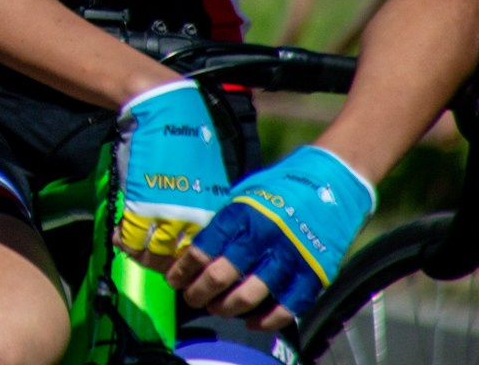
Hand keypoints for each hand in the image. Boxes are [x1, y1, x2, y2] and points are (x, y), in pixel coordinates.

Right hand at [113, 79, 232, 264]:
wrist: (164, 112)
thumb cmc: (182, 142)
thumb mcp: (200, 178)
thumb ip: (197, 206)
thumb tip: (187, 230)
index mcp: (211, 210)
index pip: (200, 253)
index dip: (182, 262)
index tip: (170, 262)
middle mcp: (193, 215)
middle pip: (178, 258)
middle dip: (161, 264)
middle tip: (149, 260)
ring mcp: (167, 210)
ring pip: (154, 252)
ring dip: (140, 256)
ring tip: (132, 249)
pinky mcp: (142, 201)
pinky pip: (132, 234)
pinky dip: (123, 241)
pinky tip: (119, 237)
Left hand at [171, 146, 373, 327]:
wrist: (332, 184)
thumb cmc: (282, 188)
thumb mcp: (245, 194)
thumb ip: (226, 221)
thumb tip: (196, 246)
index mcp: (242, 213)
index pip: (203, 248)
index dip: (183, 269)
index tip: (174, 279)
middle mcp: (263, 236)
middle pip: (221, 275)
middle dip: (199, 292)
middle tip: (191, 298)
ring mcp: (290, 257)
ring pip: (250, 295)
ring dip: (227, 307)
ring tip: (216, 308)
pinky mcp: (314, 274)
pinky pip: (286, 307)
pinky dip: (266, 320)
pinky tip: (252, 322)